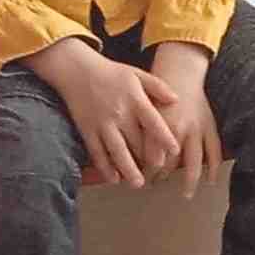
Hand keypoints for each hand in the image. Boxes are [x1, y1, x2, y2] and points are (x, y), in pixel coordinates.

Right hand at [58, 53, 179, 187]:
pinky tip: (113, 178)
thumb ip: (159, 87)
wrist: (77, 71)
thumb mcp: (138, 74)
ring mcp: (102, 124)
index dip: (164, 138)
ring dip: (127, 169)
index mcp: (135, 100)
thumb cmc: (112, 72)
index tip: (175, 151)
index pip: (153, 122)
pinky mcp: (87, 130)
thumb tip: (177, 100)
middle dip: (147, 159)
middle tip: (159, 172)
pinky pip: (97, 152)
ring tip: (137, 183)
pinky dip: (105, 167)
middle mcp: (119, 114)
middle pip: (136, 141)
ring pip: (116, 151)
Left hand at [148, 45, 222, 197]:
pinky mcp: (210, 127)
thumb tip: (136, 159)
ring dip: (191, 179)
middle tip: (156, 185)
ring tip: (187, 194)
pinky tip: (210, 180)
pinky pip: (214, 150)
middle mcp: (180, 129)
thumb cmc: (156, 92)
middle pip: (171, 162)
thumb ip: (140, 134)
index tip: (141, 178)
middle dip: (163, 177)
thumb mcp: (141, 110)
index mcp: (160, 124)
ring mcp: (197, 129)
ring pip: (195, 160)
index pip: (151, 156)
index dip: (146, 171)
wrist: (181, 73)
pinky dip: (214, 166)